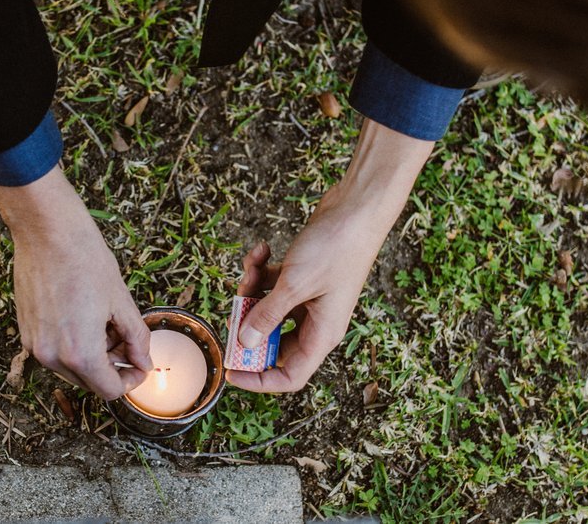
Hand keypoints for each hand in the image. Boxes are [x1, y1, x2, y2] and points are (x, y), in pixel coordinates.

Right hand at [0, 166, 152, 398]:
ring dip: (92, 356)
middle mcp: (52, 356)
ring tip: (105, 322)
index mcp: (80, 354)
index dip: (130, 381)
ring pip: (71, 368)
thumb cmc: (85, 260)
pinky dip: (72, 344)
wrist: (47, 232)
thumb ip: (136, 338)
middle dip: (112, 367)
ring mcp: (35, 344)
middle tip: (126, 340)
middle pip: (89, 382)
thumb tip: (143, 361)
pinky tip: (84, 316)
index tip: (140, 365)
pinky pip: (54, 351)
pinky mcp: (26, 331)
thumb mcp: (121, 301)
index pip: (109, 391)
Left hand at [227, 119, 434, 391]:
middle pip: (273, 342)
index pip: (289, 375)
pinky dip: (261, 270)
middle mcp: (317, 322)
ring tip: (252, 266)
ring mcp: (309, 299)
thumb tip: (244, 343)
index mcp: (322, 335)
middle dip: (248, 324)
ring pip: (268, 309)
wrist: (357, 208)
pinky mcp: (303, 278)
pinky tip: (262, 249)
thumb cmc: (336, 248)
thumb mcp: (294, 285)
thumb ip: (267, 316)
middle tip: (234, 307)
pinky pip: (272, 285)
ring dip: (252, 290)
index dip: (258, 379)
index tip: (230, 372)